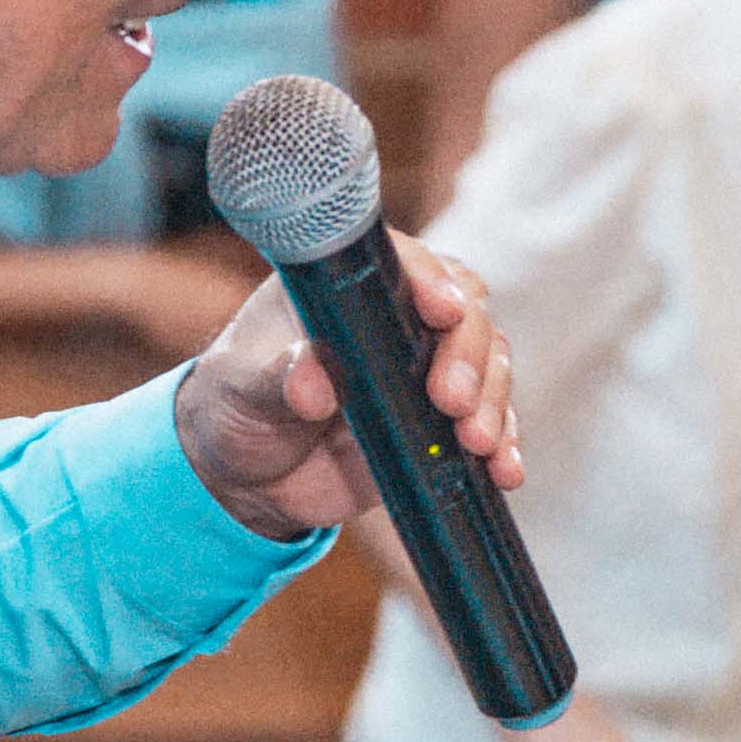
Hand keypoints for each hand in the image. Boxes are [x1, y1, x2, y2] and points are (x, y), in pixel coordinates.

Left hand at [172, 240, 519, 540]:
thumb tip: (311, 383)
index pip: (407, 265)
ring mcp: (427, 370)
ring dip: (492, 402)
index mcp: (350, 285)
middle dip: (469, 356)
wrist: (248, 476)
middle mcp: (400, 317)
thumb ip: (277, 377)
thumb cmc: (236, 404)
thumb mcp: (243, 386)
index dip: (432, 281)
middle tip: (451, 401)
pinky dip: (503, 446)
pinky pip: (489, 424)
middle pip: (465, 315)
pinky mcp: (442, 423)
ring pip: (489, 366)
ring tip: (476, 443)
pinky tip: (504, 472)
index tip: (442, 311)